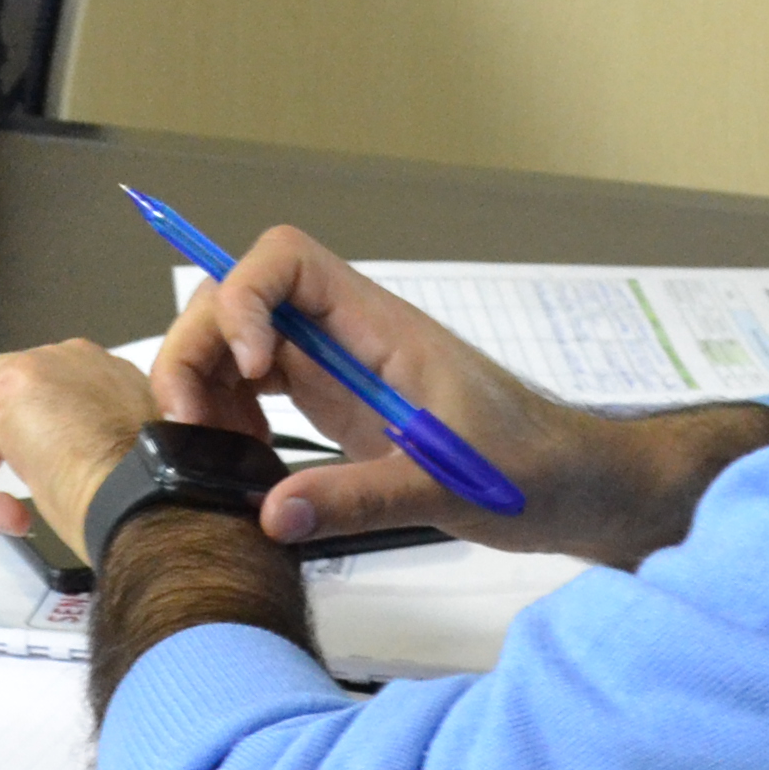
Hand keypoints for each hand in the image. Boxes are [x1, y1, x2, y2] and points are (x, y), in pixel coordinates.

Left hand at [0, 341, 168, 563]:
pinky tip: (4, 520)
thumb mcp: (98, 467)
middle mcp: (61, 359)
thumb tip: (27, 472)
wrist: (166, 509)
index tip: (10, 506)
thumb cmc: (146, 507)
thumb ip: (60, 451)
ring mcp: (35, 367)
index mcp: (88, 374)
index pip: (8, 396)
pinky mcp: (10, 392)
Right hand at [159, 228, 768, 569]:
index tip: (252, 370)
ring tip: (206, 448)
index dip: (246, 300)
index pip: (286, 259)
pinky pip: (261, 390)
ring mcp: (342, 371)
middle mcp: (352, 338)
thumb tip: (274, 509)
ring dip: (207, 383)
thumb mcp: (452, 486)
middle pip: (243, 298)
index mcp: (383, 327)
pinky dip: (231, 416)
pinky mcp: (340, 409)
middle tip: (187, 421)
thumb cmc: (538, 470)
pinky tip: (240, 462)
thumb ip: (361, 497)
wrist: (581, 489)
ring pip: (242, 343)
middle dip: (201, 346)